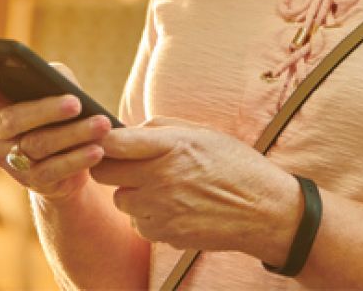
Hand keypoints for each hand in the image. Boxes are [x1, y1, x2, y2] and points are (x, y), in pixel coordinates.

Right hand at [0, 62, 112, 199]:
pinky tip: (98, 150)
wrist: (64, 159)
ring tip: (102, 124)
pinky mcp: (30, 181)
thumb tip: (58, 81)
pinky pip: (53, 170)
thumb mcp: (53, 87)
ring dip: (73, 134)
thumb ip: (51, 77)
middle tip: (75, 103)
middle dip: (46, 110)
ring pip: (38, 145)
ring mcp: (8, 159)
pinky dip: (78, 159)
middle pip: (11, 120)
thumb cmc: (56, 110)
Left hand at [90, 118, 301, 262]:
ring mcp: (162, 210)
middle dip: (108, 165)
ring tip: (159, 186)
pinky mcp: (165, 234)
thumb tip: (125, 131)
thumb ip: (159, 129)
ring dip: (131, 193)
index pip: (113, 142)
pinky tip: (172, 207)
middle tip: (122, 162)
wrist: (263, 210)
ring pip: (120, 200)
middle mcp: (162, 178)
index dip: (99, 139)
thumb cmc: (234, 164)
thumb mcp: (201, 132)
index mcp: (171, 146)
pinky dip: (147, 216)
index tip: (100, 137)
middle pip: (104, 173)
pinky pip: (138, 223)